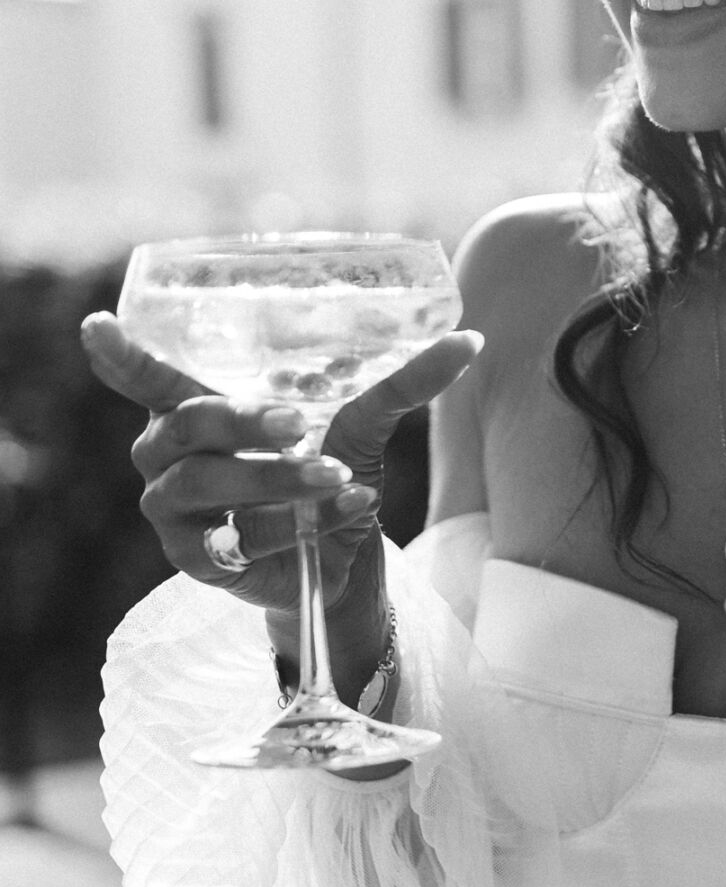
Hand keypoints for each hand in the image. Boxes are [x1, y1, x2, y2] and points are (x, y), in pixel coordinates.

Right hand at [81, 310, 482, 626]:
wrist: (338, 559)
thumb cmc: (325, 474)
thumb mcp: (359, 421)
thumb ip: (399, 382)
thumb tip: (468, 340)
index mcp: (191, 407)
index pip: (145, 376)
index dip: (120, 356)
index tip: (96, 326)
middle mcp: (167, 454)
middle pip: (187, 425)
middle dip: (242, 419)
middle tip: (296, 421)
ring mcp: (173, 510)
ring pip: (209, 484)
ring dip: (278, 477)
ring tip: (335, 472)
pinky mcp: (196, 560)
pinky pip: (240, 537)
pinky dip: (299, 523)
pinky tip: (350, 505)